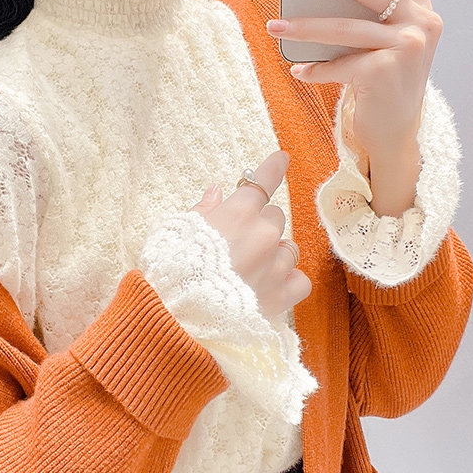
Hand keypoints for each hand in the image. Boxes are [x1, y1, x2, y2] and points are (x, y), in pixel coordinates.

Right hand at [190, 150, 311, 318]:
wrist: (177, 315)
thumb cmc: (172, 270)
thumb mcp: (178, 230)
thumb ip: (203, 209)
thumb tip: (217, 192)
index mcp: (238, 214)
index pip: (262, 182)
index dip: (273, 167)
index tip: (282, 158)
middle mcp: (263, 235)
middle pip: (275, 219)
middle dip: (261, 227)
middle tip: (239, 246)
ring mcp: (275, 265)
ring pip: (289, 249)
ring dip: (275, 255)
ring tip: (250, 272)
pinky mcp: (281, 295)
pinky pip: (300, 280)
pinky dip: (289, 282)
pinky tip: (271, 287)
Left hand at [265, 0, 441, 159]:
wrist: (394, 131)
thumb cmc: (382, 79)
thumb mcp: (383, 41)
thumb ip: (367, 15)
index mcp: (419, 6)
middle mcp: (421, 22)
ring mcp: (407, 49)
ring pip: (347, 29)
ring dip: (306, 28)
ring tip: (276, 25)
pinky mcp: (386, 75)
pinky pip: (341, 66)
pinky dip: (317, 68)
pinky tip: (299, 70)